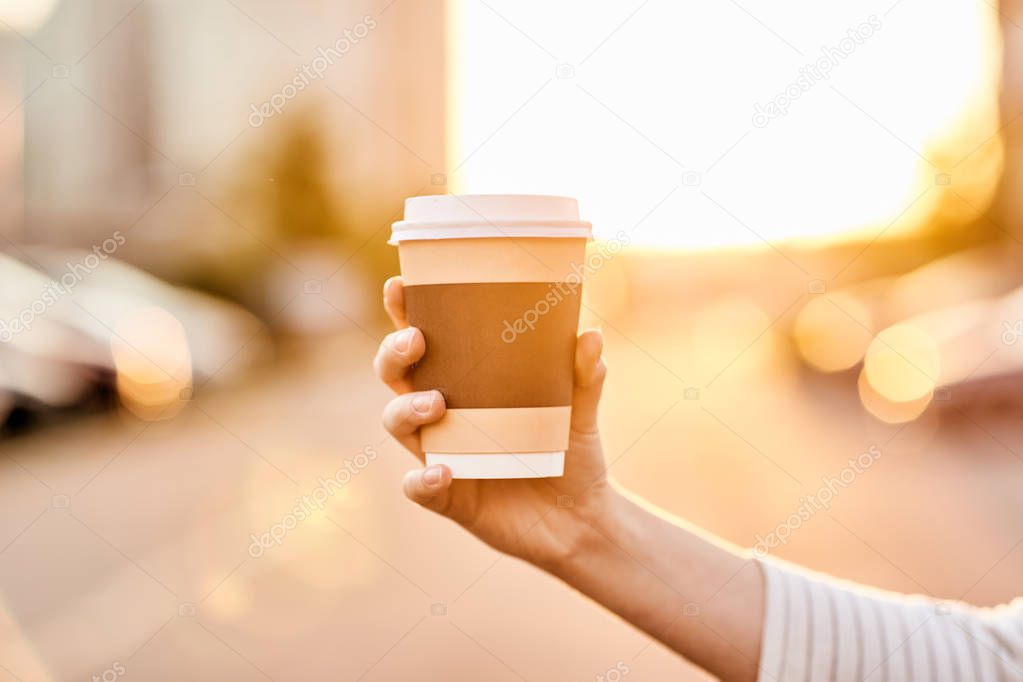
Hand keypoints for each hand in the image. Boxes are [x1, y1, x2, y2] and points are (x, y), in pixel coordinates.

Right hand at [374, 276, 614, 569]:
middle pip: (395, 376)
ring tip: (435, 404)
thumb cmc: (570, 452)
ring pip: (396, 424)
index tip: (400, 285)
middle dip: (393, 354)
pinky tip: (445, 470)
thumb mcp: (581, 409)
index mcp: (465, 383)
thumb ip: (584, 374)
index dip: (403, 313)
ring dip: (405, 409)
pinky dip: (424, 479)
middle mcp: (443, 415)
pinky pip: (419, 487)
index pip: (424, 342)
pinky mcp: (449, 497)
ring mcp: (441, 453)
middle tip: (415, 340)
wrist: (581, 519)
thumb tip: (590, 335)